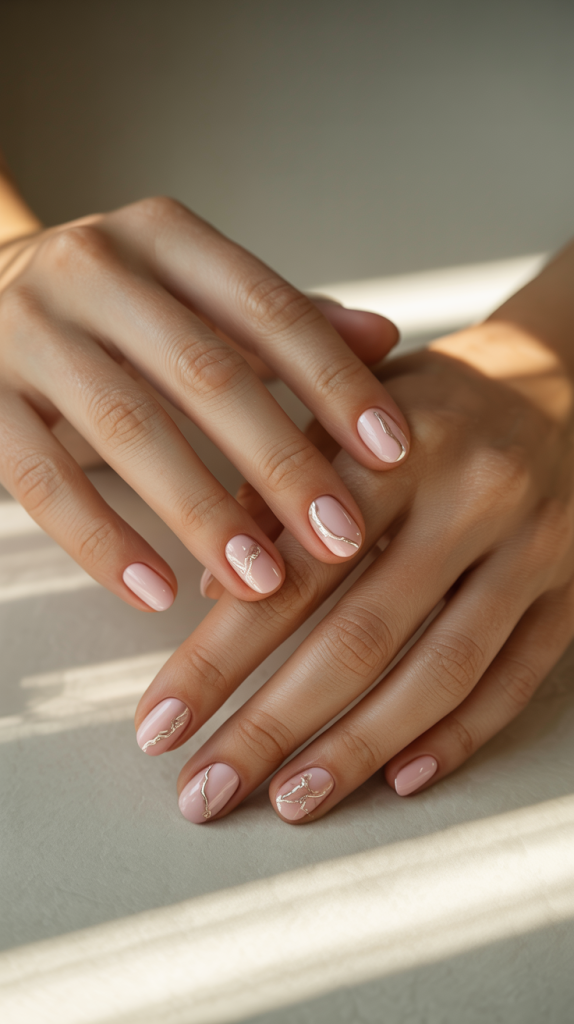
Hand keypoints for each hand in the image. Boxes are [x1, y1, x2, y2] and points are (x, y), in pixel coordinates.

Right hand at [0, 193, 407, 609]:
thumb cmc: (110, 306)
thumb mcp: (191, 293)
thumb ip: (280, 320)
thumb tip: (385, 339)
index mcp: (162, 236)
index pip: (268, 307)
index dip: (334, 381)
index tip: (393, 452)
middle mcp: (91, 267)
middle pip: (206, 373)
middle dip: (282, 462)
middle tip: (342, 536)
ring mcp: (25, 329)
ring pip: (127, 428)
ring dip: (203, 513)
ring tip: (262, 583)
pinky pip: (42, 478)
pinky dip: (103, 541)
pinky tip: (157, 593)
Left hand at [134, 252, 573, 818]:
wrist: (567, 379)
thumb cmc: (434, 402)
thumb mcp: (348, 408)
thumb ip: (279, 483)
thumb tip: (214, 587)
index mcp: (398, 445)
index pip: (293, 568)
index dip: (219, 655)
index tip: (162, 721)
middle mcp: (473, 498)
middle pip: (359, 636)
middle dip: (271, 725)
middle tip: (206, 790)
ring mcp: (534, 550)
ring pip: (440, 672)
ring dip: (357, 749)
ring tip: (290, 802)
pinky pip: (516, 680)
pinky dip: (457, 736)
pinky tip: (399, 779)